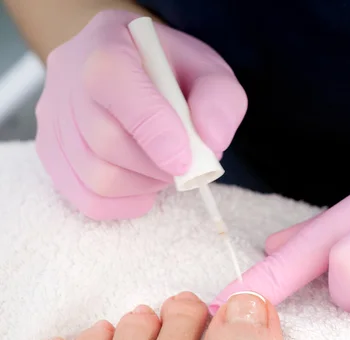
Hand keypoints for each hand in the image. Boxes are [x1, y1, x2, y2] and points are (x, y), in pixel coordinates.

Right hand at [36, 10, 246, 219]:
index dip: (154, 131)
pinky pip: (86, 199)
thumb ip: (220, 100)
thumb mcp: (208, 71)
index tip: (186, 160)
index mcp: (106, 46)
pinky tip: (142, 184)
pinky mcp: (51, 153)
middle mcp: (67, 79)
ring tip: (161, 167)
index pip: (114, 84)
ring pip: (97, 177)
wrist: (131, 68)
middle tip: (182, 162)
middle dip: (157, 166)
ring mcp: (53, 119)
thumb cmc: (171, 73)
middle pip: (106, 142)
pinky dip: (125, 203)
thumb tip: (211, 141)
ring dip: (143, 185)